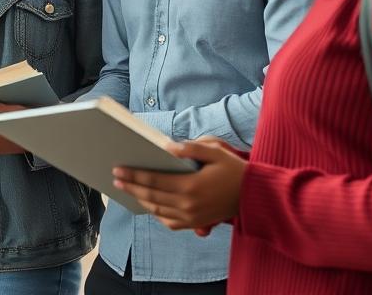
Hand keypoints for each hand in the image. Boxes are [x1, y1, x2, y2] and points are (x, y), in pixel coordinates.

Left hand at [112, 137, 245, 231]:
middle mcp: (188, 204)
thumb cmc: (234, 170)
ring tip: (128, 190)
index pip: (154, 180)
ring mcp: (192, 217)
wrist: (255, 196)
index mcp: (191, 185)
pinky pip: (170, 222)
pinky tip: (149, 205)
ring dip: (141, 200)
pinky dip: (157, 214)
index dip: (134, 175)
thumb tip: (168, 148)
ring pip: (157, 210)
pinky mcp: (196, 224)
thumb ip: (191, 148)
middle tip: (116, 179)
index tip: (118, 170)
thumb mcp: (215, 152)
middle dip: (131, 187)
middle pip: (151, 195)